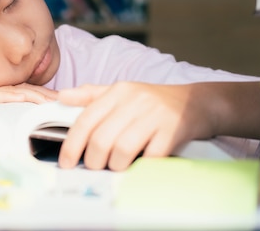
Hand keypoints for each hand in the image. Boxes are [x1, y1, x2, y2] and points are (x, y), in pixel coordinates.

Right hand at [0, 82, 57, 115]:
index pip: (20, 92)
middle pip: (24, 90)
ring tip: (55, 102)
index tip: (57, 100)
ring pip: (15, 92)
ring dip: (37, 96)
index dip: (40, 95)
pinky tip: (28, 99)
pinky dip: (15, 97)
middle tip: (66, 100)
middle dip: (46, 95)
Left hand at [57, 82, 217, 170]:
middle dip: (93, 160)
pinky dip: (141, 166)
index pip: (85, 120)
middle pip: (101, 139)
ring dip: (115, 166)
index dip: (72, 145)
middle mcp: (134, 101)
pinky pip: (150, 156)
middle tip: (94, 167)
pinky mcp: (173, 131)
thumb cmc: (153, 101)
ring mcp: (154, 116)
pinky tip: (138, 166)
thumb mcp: (122, 91)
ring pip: (122, 149)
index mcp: (117, 91)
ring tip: (116, 167)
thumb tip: (62, 96)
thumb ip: (90, 95)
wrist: (198, 102)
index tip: (66, 162)